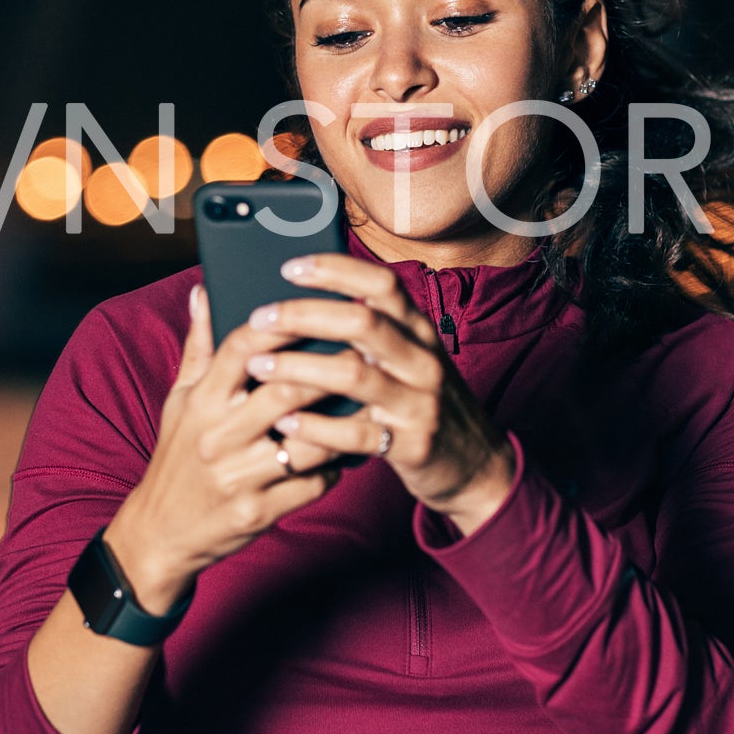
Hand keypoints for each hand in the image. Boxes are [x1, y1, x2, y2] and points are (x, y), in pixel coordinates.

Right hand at [105, 283, 342, 609]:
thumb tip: (204, 290)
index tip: (315, 307)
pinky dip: (336, 467)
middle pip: (286, 391)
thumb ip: (199, 346)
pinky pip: (313, 484)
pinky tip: (348, 451)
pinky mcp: (259, 512)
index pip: (241, 348)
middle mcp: (219, 436)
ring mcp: (239, 476)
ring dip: (344, 421)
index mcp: (202, 402)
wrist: (161, 532)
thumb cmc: (178, 456)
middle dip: (329, 370)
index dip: (281, 324)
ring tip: (370, 399)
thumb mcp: (181, 400)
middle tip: (365, 351)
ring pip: (309, 440)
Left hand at [240, 253, 517, 536]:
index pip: (381, 284)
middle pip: (362, 322)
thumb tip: (304, 302)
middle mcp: (422, 359)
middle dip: (304, 315)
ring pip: (354, 374)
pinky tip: (286, 422)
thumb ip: (370, 332)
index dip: (335, 270)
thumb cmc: (423, 404)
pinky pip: (356, 433)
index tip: (289, 268)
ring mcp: (419, 402)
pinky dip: (316, 427)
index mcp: (419, 330)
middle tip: (259, 319)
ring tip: (258, 368)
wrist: (475, 465)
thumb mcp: (408, 359)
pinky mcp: (412, 444)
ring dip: (299, 368)